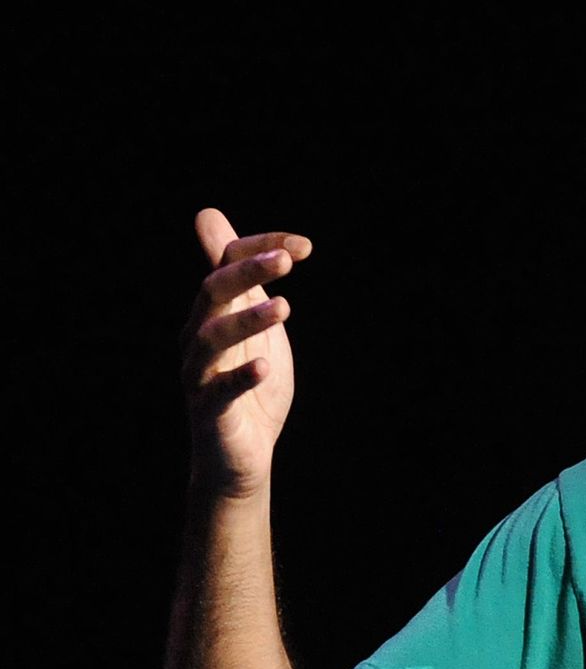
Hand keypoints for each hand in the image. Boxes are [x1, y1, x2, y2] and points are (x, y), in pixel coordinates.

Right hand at [180, 208, 311, 498]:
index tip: (304, 247)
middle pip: (213, 293)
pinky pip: (219, 391)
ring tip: (284, 307)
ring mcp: (201, 373)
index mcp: (212, 312)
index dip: (261, 250)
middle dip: (247, 273)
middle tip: (285, 262)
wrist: (240, 454)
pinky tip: (263, 366)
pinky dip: (240, 377)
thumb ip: (239, 276)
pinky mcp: (210, 410)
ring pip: (212, 339)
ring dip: (247, 320)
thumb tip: (207, 214)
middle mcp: (198, 336)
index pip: (226, 264)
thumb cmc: (248, 383)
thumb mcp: (249, 321)